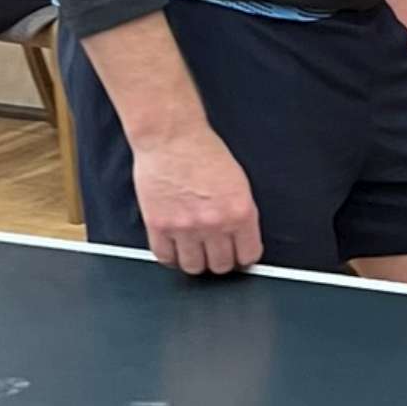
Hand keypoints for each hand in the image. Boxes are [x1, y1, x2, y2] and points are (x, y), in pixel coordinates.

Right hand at [129, 122, 261, 275]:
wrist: (171, 138)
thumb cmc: (204, 152)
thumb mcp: (238, 183)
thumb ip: (240, 214)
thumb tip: (241, 239)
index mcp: (240, 212)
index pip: (248, 255)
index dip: (243, 258)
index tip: (238, 255)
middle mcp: (214, 223)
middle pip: (221, 266)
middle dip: (220, 260)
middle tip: (215, 251)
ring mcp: (185, 227)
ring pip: (193, 267)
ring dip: (196, 261)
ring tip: (195, 250)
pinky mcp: (158, 226)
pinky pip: (165, 258)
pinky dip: (171, 257)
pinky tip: (175, 248)